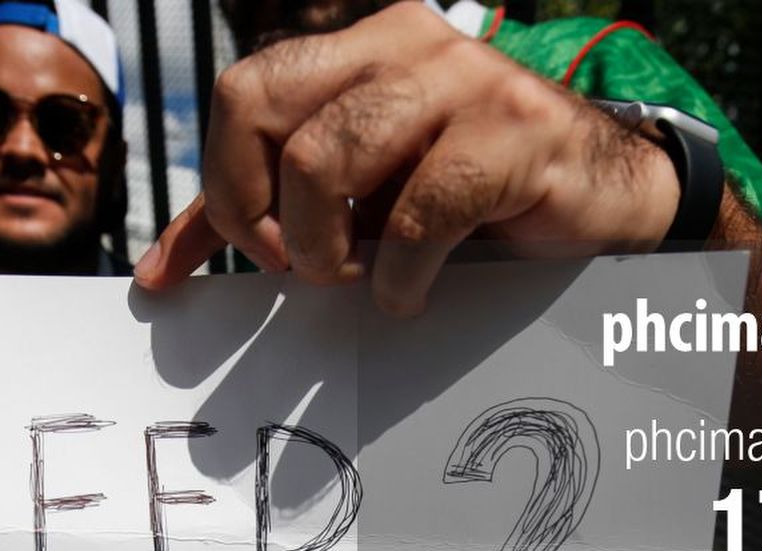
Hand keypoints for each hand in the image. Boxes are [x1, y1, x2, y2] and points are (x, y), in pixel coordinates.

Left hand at [134, 2, 678, 313]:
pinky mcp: (516, 132)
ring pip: (325, 157)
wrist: (601, 199)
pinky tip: (410, 296)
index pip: (242, 93)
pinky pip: (416, 214)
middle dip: (258, 211)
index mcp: (358, 49)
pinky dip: (398, 278)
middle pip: (262, 107)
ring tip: (356, 280)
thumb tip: (160, 273)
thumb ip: (263, 216)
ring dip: (324, 248)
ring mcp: (464, 80)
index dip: (225, 184)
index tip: (256, 252)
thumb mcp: (356, 200)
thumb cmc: (470, 198)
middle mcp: (404, 44)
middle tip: (297, 266)